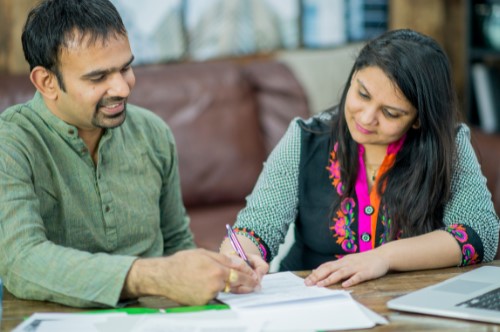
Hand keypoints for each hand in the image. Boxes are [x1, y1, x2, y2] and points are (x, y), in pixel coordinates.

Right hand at [123, 248, 260, 305]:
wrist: (163, 277)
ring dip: (230, 287)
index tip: (256, 277)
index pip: (240, 274)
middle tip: (255, 286)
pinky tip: (208, 285)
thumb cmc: (183, 262)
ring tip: (234, 284)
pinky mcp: (202, 302)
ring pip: (224, 290)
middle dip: (247, 285)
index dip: (250, 275)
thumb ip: (224, 259)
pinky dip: (215, 291)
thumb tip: (240, 262)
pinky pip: (214, 296)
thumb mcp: (204, 253)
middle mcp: (215, 284)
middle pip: (236, 285)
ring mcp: (208, 295)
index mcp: (217, 270)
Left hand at [304, 250, 389, 287]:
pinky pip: (357, 277)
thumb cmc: (364, 260)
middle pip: (330, 269)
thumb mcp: (347, 262)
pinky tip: (344, 285)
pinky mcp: (366, 272)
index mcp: (342, 261)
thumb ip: (334, 267)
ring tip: (321, 285)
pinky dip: (350, 280)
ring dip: (330, 279)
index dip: (316, 273)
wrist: (382, 255)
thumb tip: (317, 271)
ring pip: (341, 273)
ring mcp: (356, 267)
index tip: (307, 280)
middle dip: (318, 276)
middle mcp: (347, 263)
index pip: (326, 266)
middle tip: (309, 283)